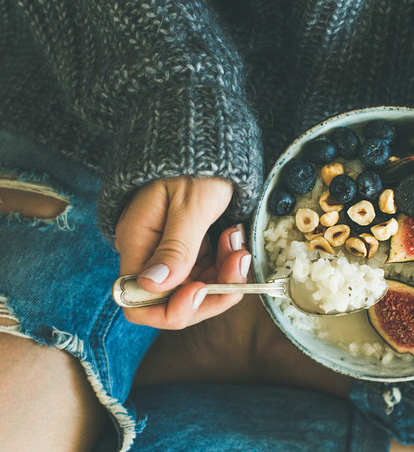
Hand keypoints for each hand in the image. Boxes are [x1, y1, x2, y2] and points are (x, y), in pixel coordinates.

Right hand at [114, 177, 249, 328]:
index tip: (201, 290)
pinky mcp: (188, 249)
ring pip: (196, 288)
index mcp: (136, 243)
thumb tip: (151, 285)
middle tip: (238, 259)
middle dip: (211, 289)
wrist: (209, 143)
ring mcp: (169, 253)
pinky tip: (234, 237)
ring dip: (224, 272)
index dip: (171, 308)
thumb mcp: (190, 206)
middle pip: (172, 302)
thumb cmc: (196, 166)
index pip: (139, 302)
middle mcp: (148, 254)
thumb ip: (175, 247)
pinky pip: (207, 272)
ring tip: (237, 238)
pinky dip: (225, 262)